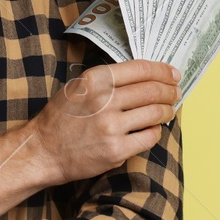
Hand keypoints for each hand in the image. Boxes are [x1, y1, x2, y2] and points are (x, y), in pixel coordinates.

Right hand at [27, 58, 179, 184]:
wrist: (42, 151)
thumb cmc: (61, 118)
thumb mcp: (79, 86)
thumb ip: (108, 80)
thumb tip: (145, 76)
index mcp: (95, 79)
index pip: (141, 68)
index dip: (163, 70)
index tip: (173, 74)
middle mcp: (104, 100)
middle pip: (152, 90)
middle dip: (170, 91)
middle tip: (177, 92)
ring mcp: (110, 126)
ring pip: (155, 113)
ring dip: (167, 110)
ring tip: (169, 110)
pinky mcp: (115, 150)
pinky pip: (149, 137)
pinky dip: (156, 131)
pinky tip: (153, 129)